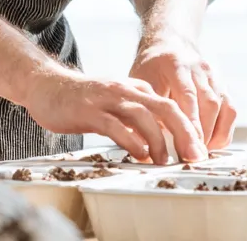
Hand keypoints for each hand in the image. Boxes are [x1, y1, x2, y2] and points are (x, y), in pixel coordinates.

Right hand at [19, 64, 207, 163]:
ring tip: (166, 160)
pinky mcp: (89, 111)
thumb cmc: (83, 100)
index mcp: (134, 89)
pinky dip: (131, 140)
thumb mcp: (115, 103)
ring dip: (159, 139)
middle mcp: (125, 90)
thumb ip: (135, 117)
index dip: (188, 128)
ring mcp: (107, 99)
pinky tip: (139, 154)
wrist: (47, 85)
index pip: (170, 106)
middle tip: (195, 155)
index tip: (198, 150)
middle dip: (184, 132)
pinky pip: (115, 125)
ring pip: (142, 115)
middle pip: (164, 107)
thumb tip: (159, 141)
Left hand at [129, 35, 235, 149]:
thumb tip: (147, 139)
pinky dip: (224, 130)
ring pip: (223, 107)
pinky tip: (212, 144)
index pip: (187, 95)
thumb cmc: (151, 67)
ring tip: (201, 153)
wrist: (167, 44)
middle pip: (208, 103)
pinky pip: (231, 109)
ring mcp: (213, 75)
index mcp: (176, 64)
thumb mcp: (142, 81)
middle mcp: (198, 67)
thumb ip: (148, 106)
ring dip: (214, 134)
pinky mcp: (222, 85)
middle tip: (193, 157)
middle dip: (203, 134)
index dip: (190, 124)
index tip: (188, 148)